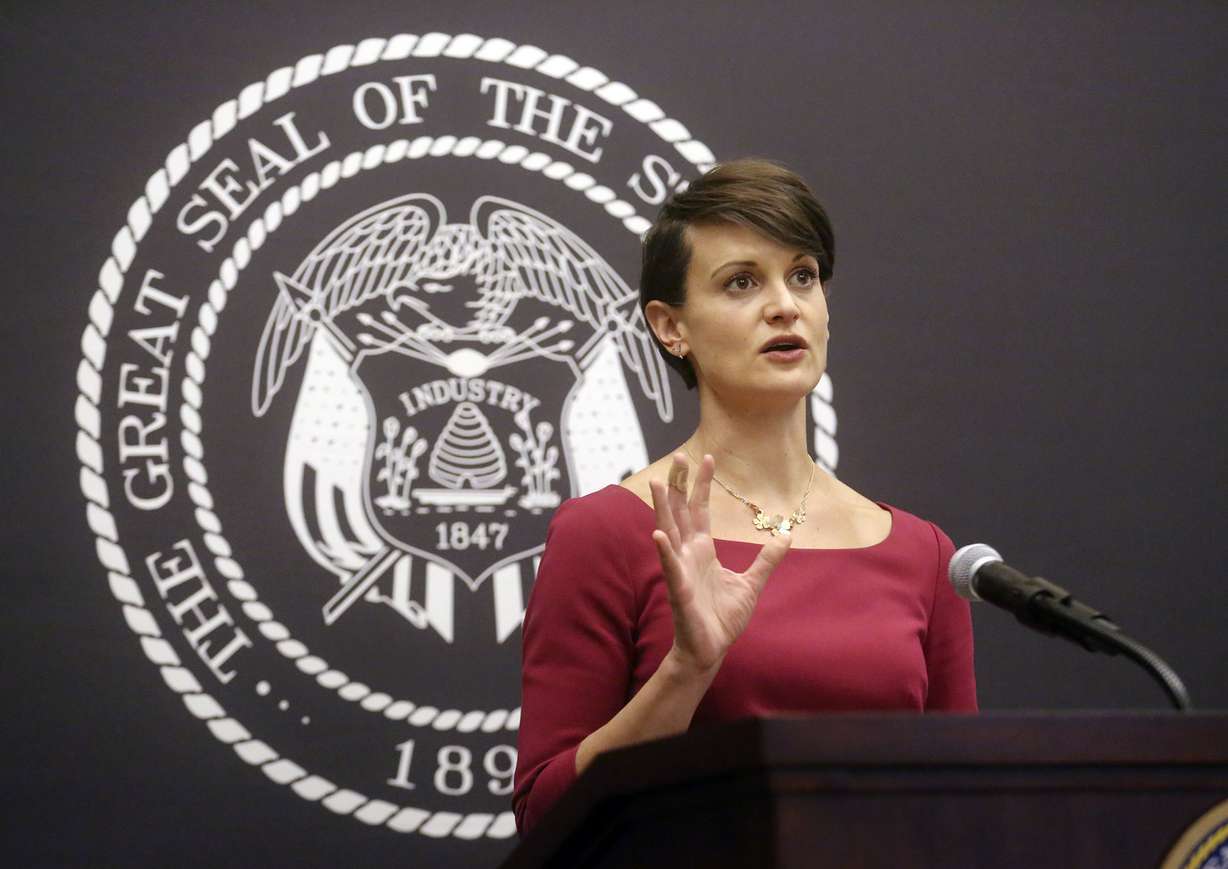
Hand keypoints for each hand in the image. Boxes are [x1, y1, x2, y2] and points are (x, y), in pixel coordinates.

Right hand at [649, 452, 792, 675]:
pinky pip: (671, 568)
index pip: (700, 509)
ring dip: (663, 508)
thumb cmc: (724, 618)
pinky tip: (658, 535)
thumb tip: (787, 536)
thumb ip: (767, 559)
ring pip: (669, 532)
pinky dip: (665, 552)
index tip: (706, 457)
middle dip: (678, 485)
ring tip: (658, 483)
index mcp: (703, 549)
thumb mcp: (752, 583)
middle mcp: (688, 554)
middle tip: (677, 457)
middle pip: (680, 511)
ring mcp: (681, 570)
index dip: (702, 484)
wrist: (712, 649)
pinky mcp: (679, 591)